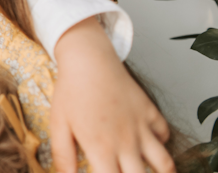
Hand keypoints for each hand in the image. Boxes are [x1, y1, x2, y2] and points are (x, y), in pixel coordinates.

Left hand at [51, 17, 172, 172]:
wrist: (88, 60)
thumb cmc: (70, 92)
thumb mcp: (58, 124)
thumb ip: (63, 156)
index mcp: (101, 148)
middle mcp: (126, 142)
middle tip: (125, 172)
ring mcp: (141, 127)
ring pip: (164, 163)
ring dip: (161, 171)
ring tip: (145, 169)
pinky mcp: (150, 112)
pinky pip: (165, 134)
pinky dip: (161, 142)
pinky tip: (150, 142)